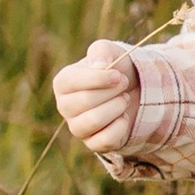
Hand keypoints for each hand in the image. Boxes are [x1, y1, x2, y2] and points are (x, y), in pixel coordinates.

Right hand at [53, 42, 141, 156]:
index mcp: (63, 83)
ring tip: (123, 99)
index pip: (72, 82)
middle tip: (123, 85)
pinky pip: (104, 140)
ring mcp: (77, 127)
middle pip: (85, 101)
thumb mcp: (109, 51)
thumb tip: (100, 65)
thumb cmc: (114, 68)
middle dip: (112, 91)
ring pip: (93, 121)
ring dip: (117, 107)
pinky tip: (123, 116)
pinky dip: (121, 126)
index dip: (99, 79)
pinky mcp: (92, 143)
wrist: (132, 89)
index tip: (118, 75)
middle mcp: (65, 106)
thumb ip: (102, 51)